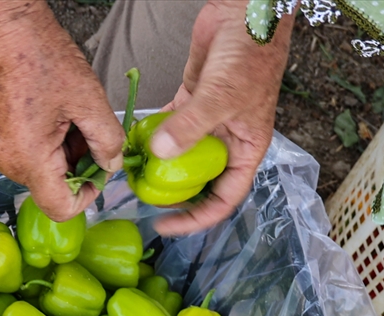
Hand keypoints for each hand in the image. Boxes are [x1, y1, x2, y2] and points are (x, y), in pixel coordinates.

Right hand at [0, 0, 124, 221]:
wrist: (6, 31)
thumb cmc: (41, 59)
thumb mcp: (88, 100)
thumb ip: (107, 140)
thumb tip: (112, 165)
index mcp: (29, 160)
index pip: (61, 209)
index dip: (88, 196)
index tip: (101, 170)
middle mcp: (11, 164)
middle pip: (54, 189)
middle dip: (80, 167)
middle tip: (92, 131)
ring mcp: (4, 152)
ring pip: (46, 173)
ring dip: (68, 153)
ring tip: (76, 116)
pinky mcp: (2, 140)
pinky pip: (34, 157)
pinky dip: (54, 145)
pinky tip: (62, 115)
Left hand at [149, 0, 292, 235]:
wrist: (247, 10)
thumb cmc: (251, 53)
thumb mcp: (222, 95)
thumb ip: (191, 126)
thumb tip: (161, 154)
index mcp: (246, 149)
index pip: (223, 199)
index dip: (196, 218)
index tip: (166, 225)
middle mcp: (227, 140)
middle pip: (199, 181)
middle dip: (172, 194)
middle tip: (141, 199)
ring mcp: (208, 121)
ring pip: (181, 154)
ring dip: (158, 164)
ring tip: (132, 173)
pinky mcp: (190, 100)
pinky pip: (169, 125)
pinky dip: (152, 132)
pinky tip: (132, 139)